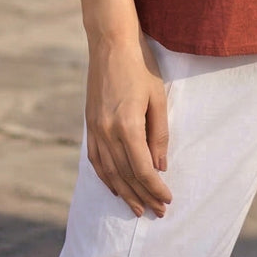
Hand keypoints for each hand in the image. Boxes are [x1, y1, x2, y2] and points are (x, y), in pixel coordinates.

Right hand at [85, 29, 172, 216]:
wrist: (111, 44)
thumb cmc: (140, 66)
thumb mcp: (158, 97)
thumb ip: (159, 134)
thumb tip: (160, 166)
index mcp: (127, 125)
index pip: (142, 169)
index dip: (154, 188)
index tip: (167, 199)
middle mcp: (107, 132)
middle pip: (126, 175)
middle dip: (143, 196)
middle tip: (158, 212)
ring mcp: (95, 129)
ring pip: (109, 172)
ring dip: (125, 193)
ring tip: (138, 209)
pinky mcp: (89, 125)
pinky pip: (96, 160)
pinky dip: (106, 178)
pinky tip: (116, 188)